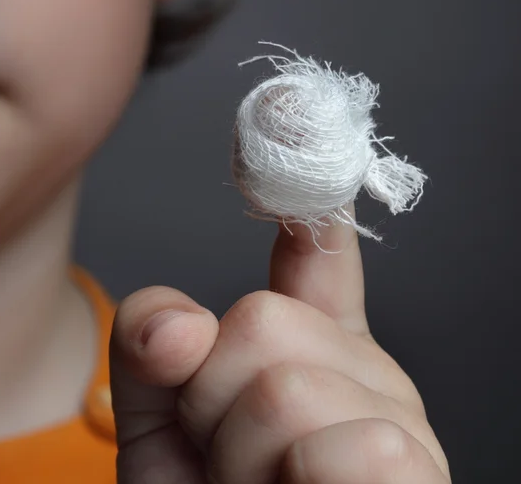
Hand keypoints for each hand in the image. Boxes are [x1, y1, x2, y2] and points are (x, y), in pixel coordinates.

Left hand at [109, 206, 450, 482]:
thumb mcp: (158, 421)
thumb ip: (152, 352)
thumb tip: (182, 324)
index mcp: (310, 344)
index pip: (319, 252)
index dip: (306, 194)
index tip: (297, 120)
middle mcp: (360, 367)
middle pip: (259, 322)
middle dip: (211, 402)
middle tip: (225, 460)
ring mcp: (396, 419)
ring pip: (286, 388)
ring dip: (241, 461)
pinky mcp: (415, 474)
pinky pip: (340, 452)